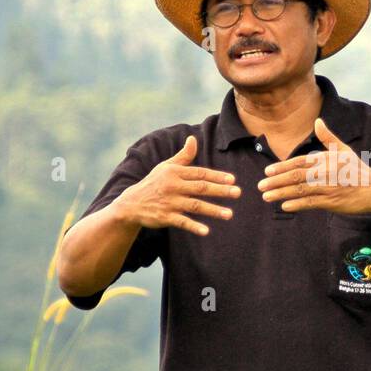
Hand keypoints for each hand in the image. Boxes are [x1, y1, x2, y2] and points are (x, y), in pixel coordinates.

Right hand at [111, 134, 240, 235]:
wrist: (132, 203)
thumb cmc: (154, 183)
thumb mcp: (166, 167)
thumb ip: (183, 156)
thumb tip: (193, 139)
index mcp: (175, 172)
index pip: (200, 173)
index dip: (217, 176)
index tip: (232, 180)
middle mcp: (173, 186)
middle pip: (200, 188)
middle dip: (220, 191)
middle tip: (238, 193)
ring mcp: (169, 202)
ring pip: (195, 205)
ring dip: (213, 210)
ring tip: (230, 214)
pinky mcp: (164, 217)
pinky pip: (182, 222)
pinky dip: (194, 226)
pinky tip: (206, 231)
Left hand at [257, 117, 370, 214]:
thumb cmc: (357, 170)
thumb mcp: (344, 150)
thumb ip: (328, 137)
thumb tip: (318, 121)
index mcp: (326, 159)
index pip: (299, 161)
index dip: (282, 166)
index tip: (268, 171)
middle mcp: (326, 172)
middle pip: (296, 176)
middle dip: (276, 181)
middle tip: (260, 185)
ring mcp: (328, 187)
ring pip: (301, 190)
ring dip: (281, 193)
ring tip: (266, 196)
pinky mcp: (332, 201)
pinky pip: (311, 203)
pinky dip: (297, 204)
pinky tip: (285, 206)